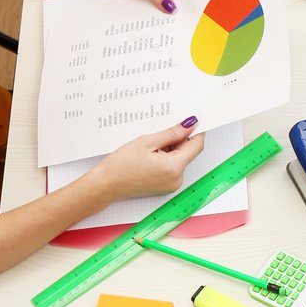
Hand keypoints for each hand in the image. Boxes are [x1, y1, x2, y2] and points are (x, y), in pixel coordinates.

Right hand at [89, 122, 204, 204]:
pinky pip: (173, 168)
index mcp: (174, 167)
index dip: (197, 131)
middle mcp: (177, 179)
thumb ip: (171, 133)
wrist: (108, 184)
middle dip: (180, 139)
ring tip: (151, 144)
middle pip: (188, 153)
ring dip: (171, 148)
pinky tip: (151, 154)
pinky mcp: (167, 186)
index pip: (196, 146)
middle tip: (163, 128)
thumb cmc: (122, 164)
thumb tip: (188, 125)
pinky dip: (167, 158)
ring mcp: (172, 185)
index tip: (194, 120)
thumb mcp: (147, 142)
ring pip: (180, 160)